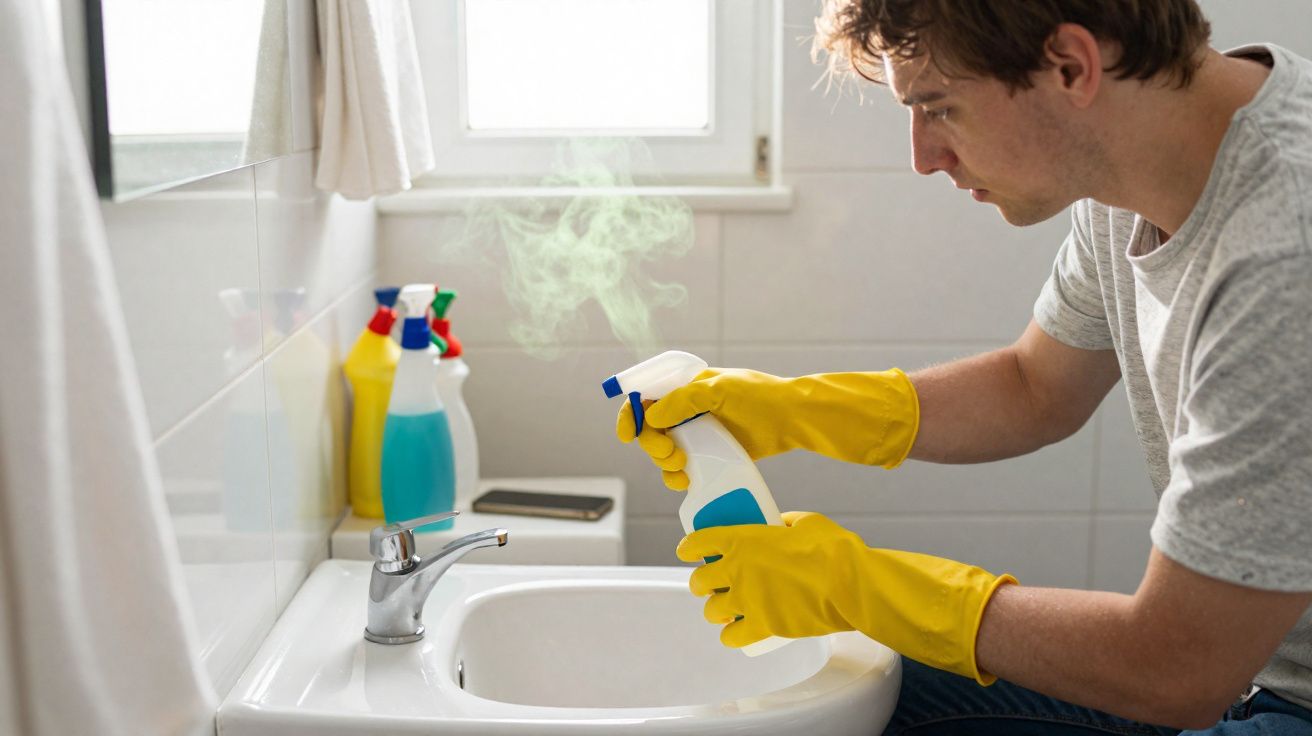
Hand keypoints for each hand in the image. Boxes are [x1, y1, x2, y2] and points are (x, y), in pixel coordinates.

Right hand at [616, 367, 920, 489]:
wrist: (793, 420)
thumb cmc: (761, 397)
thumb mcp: (719, 390)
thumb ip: (682, 401)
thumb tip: (651, 416)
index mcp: (685, 387)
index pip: (645, 397)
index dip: (630, 415)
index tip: (628, 435)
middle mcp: (687, 410)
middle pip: (650, 430)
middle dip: (652, 444)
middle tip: (671, 454)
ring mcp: (698, 434)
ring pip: (663, 453)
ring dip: (664, 463)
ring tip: (682, 468)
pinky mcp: (709, 456)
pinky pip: (682, 469)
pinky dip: (677, 477)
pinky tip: (687, 481)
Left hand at [676, 511, 1017, 684]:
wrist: (852, 584)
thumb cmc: (833, 549)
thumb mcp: (806, 522)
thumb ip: (786, 523)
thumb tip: (782, 525)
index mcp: (742, 539)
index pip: (698, 542)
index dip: (689, 548)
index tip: (688, 551)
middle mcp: (736, 570)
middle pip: (699, 582)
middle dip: (702, 583)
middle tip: (712, 583)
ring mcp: (746, 601)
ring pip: (712, 612)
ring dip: (716, 610)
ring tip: (726, 609)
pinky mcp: (762, 627)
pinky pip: (731, 638)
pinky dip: (731, 635)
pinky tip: (737, 631)